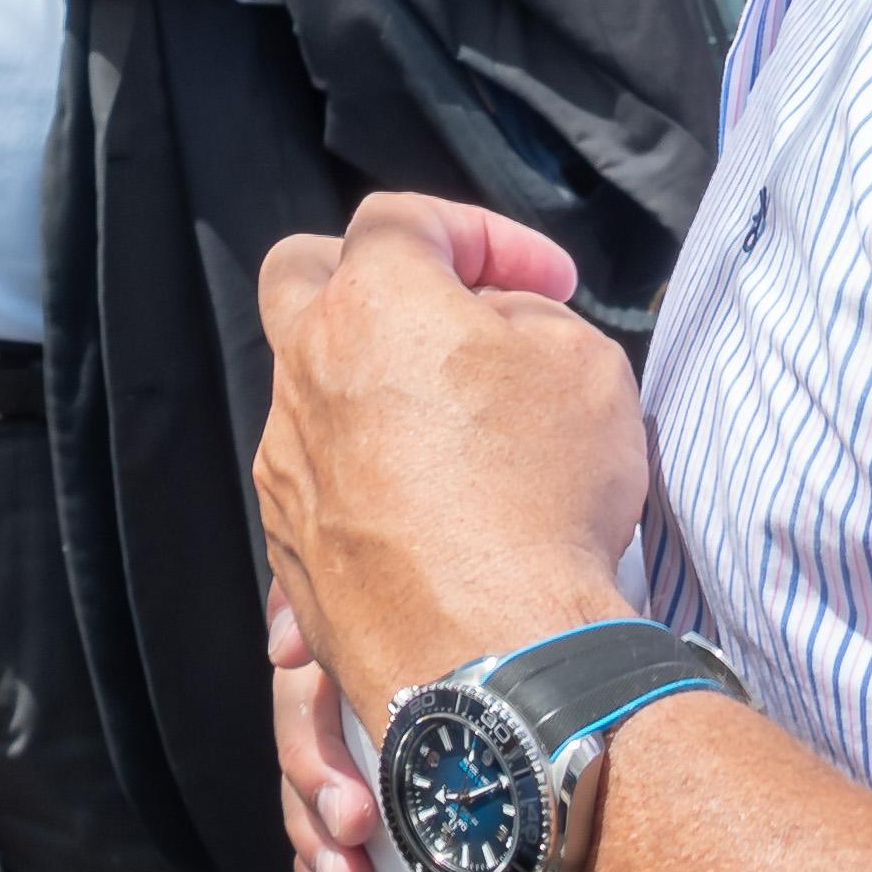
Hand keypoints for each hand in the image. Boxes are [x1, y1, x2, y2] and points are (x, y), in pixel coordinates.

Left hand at [252, 193, 647, 871]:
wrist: (497, 653)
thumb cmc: (545, 496)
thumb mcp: (585, 363)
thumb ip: (530, 317)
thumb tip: (497, 326)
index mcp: (370, 301)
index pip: (404, 218)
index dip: (484, 234)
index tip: (549, 280)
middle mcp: (304, 371)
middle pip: (306, 275)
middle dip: (378, 278)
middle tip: (455, 318)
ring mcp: (286, 459)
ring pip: (312, 386)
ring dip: (380, 389)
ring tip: (467, 433)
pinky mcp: (290, 539)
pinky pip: (322, 478)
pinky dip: (372, 475)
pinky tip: (439, 507)